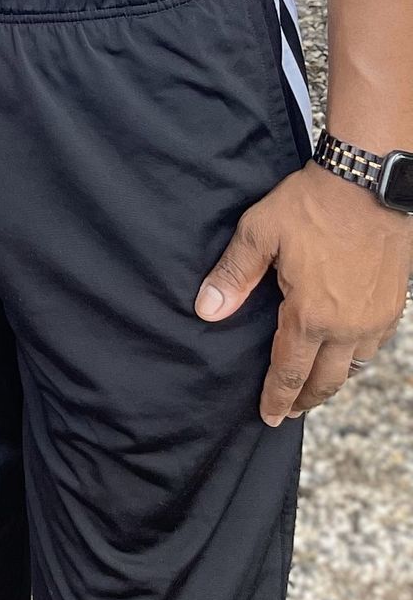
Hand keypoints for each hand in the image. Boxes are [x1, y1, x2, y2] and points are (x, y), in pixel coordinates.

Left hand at [196, 162, 410, 422]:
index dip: (277, 398)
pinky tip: (346, 352)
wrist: (368, 183)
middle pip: (325, 380)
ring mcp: (375, 319)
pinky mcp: (393, 305)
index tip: (268, 417)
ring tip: (314, 386)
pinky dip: (356, 358)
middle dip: (304, 399)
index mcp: (311, 315)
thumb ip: (233, 275)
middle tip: (289, 412)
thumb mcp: (259, 232)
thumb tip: (206, 311)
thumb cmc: (311, 204)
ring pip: (353, 366)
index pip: (290, 371)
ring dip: (332, 380)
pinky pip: (374, 346)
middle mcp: (347, 327)